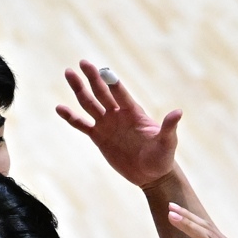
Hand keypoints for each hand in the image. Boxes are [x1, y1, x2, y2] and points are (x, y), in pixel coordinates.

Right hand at [57, 61, 182, 188]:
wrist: (151, 175)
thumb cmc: (162, 158)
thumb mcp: (167, 143)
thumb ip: (169, 127)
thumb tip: (178, 112)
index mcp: (134, 112)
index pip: (121, 94)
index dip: (113, 83)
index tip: (104, 70)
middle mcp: (118, 114)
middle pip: (102, 92)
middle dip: (93, 78)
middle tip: (83, 62)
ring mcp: (107, 124)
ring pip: (89, 103)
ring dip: (79, 89)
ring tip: (68, 73)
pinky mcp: (98, 137)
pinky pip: (82, 125)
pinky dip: (71, 117)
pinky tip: (59, 108)